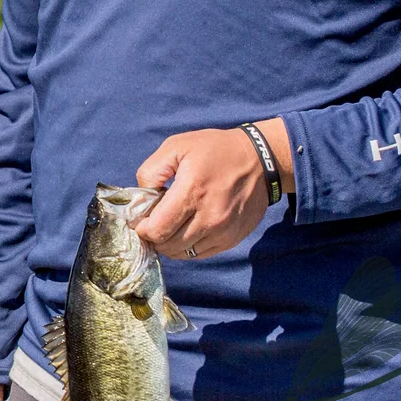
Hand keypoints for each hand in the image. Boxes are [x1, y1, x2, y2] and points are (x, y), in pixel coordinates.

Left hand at [134, 119, 293, 260]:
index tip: (140, 220)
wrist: (260, 160)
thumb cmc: (214, 150)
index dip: (143, 228)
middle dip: (154, 237)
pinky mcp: (233, 238)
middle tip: (153, 222)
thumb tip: (141, 197)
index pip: (158, 229)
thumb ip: (151, 171)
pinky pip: (201, 253)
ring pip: (184, 253)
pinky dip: (188, 247)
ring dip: (170, 244)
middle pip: (169, 245)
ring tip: (169, 226)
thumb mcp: (176, 146)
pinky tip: (185, 230)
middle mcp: (210, 217)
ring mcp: (224, 231)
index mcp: (192, 191)